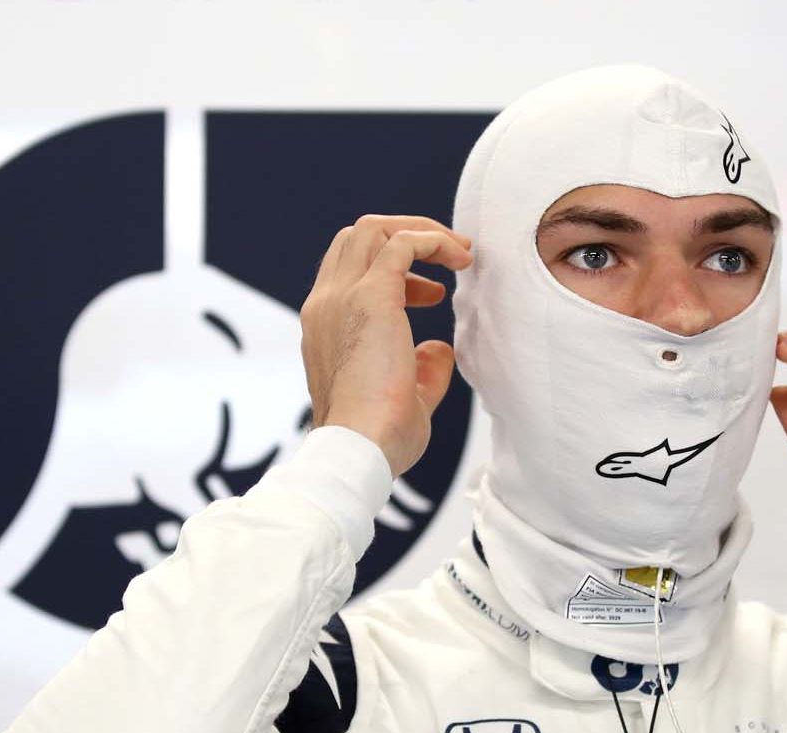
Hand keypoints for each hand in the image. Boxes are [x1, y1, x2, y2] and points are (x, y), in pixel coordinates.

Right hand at [299, 214, 472, 475]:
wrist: (359, 448)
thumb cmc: (378, 438)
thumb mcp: (405, 398)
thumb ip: (422, 371)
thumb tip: (439, 349)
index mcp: (324, 325)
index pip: (347, 269)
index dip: (391, 269)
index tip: (430, 294)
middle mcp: (326, 303)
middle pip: (358, 238)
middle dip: (406, 235)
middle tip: (448, 259)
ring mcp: (343, 296)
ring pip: (375, 229)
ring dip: (421, 232)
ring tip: (460, 253)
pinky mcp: (371, 296)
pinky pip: (403, 243)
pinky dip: (434, 241)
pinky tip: (462, 260)